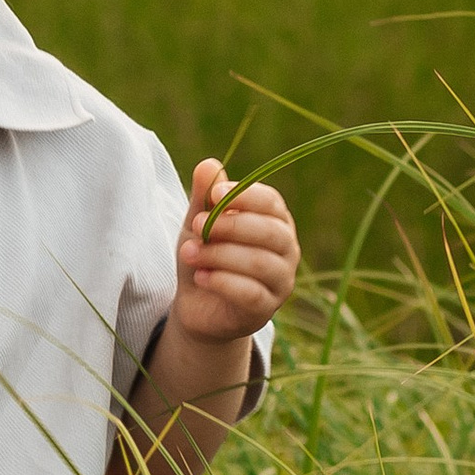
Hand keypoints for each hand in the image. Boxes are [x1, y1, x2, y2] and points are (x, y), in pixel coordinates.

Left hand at [171, 160, 298, 344]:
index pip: (272, 202)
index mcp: (275, 220)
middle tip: (196, 225)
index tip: (214, 194)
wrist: (198, 304)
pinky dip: (222, 281)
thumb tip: (209, 164)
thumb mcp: (198, 222)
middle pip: (270, 231)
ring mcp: (281, 281)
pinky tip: (200, 276)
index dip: (245, 195)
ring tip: (188, 252)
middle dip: (229, 226)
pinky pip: (251, 294)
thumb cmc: (205, 253)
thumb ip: (204, 196)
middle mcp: (287, 250)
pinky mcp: (266, 310)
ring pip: (260, 262)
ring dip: (218, 254)